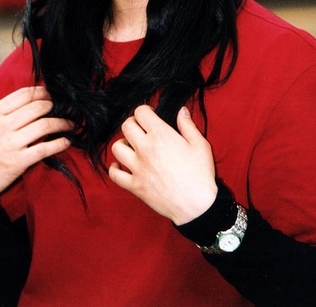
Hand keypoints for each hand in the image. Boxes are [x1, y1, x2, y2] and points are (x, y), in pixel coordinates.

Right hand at [0, 86, 72, 210]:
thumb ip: (3, 111)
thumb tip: (30, 100)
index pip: (25, 94)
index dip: (43, 92)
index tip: (53, 95)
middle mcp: (2, 125)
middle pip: (38, 107)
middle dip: (56, 105)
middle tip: (65, 108)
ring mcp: (10, 143)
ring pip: (45, 125)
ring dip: (62, 123)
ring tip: (70, 124)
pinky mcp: (18, 162)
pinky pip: (45, 148)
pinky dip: (59, 143)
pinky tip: (66, 141)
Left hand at [109, 105, 216, 224]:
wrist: (197, 206)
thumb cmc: (200, 175)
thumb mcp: (200, 144)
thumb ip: (187, 125)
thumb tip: (181, 111)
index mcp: (161, 136)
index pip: (140, 112)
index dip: (145, 111)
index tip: (151, 116)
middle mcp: (145, 149)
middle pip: (126, 126)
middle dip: (133, 123)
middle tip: (142, 129)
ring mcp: (137, 168)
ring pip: (117, 147)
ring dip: (123, 144)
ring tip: (132, 147)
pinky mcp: (135, 186)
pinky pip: (115, 174)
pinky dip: (115, 168)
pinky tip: (122, 166)